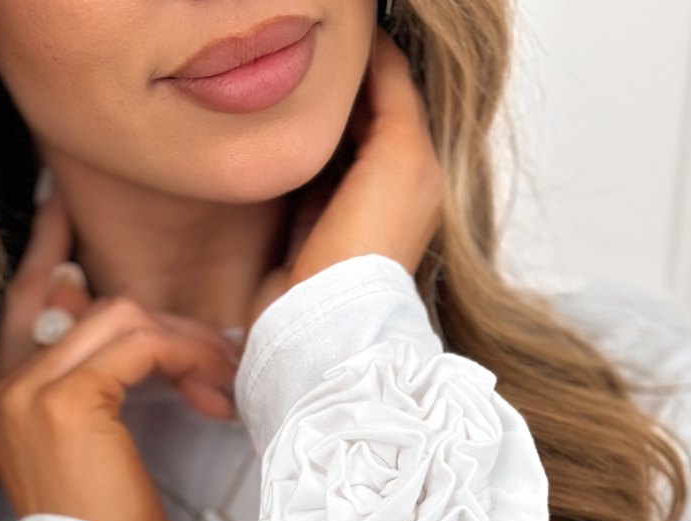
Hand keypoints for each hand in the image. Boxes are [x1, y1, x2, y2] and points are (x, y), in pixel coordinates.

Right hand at [0, 188, 238, 520]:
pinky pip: (142, 345)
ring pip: (119, 317)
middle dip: (158, 315)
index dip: (48, 251)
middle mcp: (2, 391)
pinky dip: (188, 358)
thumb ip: (94, 391)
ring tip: (224, 381)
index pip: (25, 303)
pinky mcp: (66, 402)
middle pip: (84, 304)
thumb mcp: (94, 457)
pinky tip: (216, 391)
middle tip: (211, 330)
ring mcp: (27, 394)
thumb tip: (121, 319)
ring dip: (186, 342)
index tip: (62, 204)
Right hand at [251, 34, 443, 320]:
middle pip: (361, 116)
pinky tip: (274, 129)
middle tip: (312, 49)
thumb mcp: (400, 152)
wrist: (323, 320)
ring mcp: (342, 211)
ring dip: (311, 115)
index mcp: (416, 173)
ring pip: (327, 142)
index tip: (347, 28)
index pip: (396, 93)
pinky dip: (290, 150)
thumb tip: (377, 49)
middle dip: (340, 84)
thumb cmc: (368, 246)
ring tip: (290, 79)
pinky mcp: (303, 232)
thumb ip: (394, 92)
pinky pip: (297, 175)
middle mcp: (383, 191)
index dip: (372, 57)